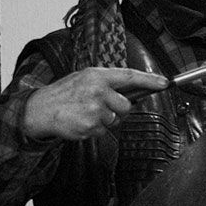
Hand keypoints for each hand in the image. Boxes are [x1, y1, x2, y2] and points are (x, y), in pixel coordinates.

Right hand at [21, 68, 167, 140]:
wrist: (40, 109)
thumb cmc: (65, 94)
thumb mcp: (84, 79)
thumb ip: (107, 83)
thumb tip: (133, 91)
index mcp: (97, 75)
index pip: (130, 76)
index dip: (150, 80)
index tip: (164, 83)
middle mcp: (98, 90)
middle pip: (126, 105)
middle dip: (118, 109)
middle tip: (99, 107)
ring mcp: (95, 109)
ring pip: (115, 120)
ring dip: (104, 120)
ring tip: (85, 113)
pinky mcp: (91, 125)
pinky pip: (104, 130)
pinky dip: (95, 129)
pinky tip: (81, 121)